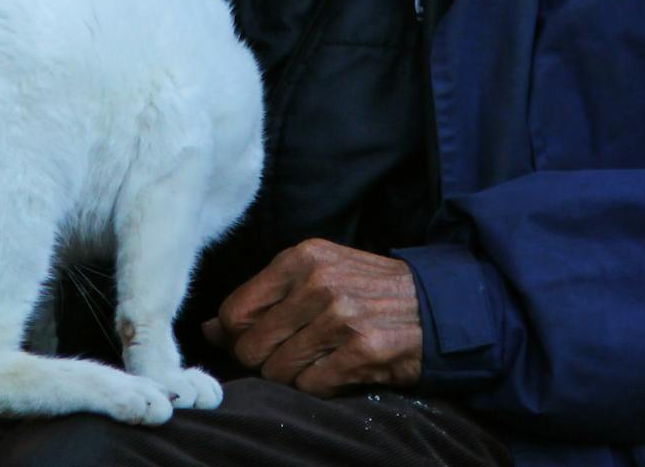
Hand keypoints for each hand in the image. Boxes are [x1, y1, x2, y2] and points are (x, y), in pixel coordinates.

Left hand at [201, 239, 422, 396]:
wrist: (435, 304)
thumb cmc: (368, 290)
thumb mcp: (318, 274)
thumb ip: (264, 297)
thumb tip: (210, 328)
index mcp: (302, 258)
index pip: (236, 312)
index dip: (237, 337)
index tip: (255, 340)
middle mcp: (319, 283)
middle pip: (251, 347)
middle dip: (265, 361)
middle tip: (293, 352)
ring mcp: (341, 317)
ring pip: (278, 371)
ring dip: (295, 375)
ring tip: (321, 357)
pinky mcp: (361, 350)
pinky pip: (311, 386)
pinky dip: (320, 385)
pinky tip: (339, 367)